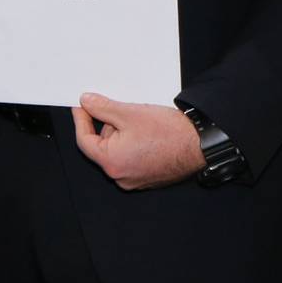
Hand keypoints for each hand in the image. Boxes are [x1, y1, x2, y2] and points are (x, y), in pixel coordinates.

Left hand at [70, 94, 204, 189]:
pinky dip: (132, 143)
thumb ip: (102, 108)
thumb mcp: (129, 113)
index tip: (81, 106)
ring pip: (117, 151)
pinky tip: (144, 131)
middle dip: (105, 125)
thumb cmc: (169, 133)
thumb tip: (86, 103)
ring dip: (120, 134)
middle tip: (116, 109)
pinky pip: (131, 158)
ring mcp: (135, 180)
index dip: (81, 120)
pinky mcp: (148, 177)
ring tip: (137, 120)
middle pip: (101, 146)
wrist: (200, 145)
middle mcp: (121, 177)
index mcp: (112, 163)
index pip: (84, 140)